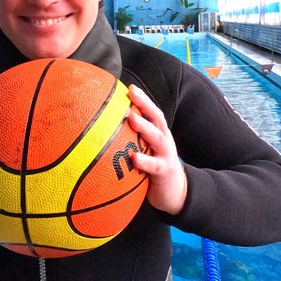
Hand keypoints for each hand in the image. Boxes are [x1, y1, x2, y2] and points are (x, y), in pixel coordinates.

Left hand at [127, 85, 187, 214]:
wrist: (176, 193)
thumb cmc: (154, 168)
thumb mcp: (146, 151)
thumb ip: (131, 141)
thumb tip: (104, 133)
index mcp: (158, 134)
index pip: (151, 112)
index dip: (143, 99)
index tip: (129, 87)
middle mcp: (164, 140)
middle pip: (156, 118)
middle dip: (145, 104)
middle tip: (132, 93)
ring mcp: (166, 155)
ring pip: (157, 138)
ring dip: (145, 127)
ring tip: (132, 119)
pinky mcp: (165, 172)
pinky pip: (154, 165)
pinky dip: (145, 161)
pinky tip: (134, 158)